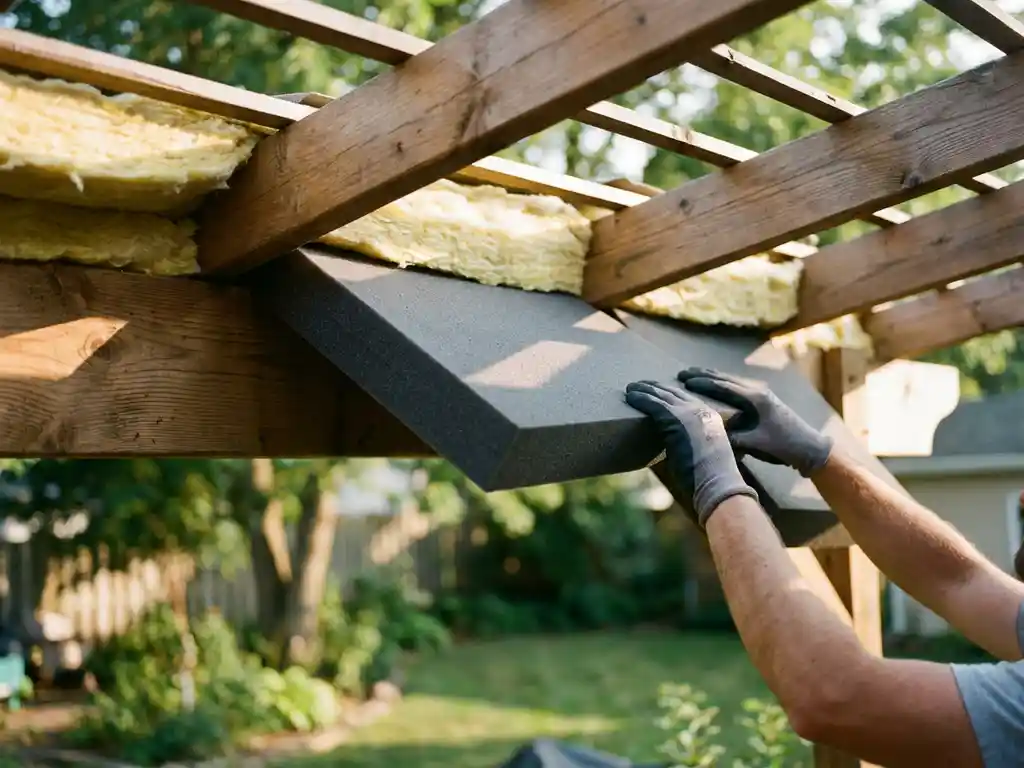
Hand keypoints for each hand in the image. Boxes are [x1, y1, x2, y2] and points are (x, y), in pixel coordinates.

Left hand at [625, 380, 757, 527]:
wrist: (717, 484)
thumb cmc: (710, 480)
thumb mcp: (706, 456)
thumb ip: (695, 446)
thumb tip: (680, 452)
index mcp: (712, 417)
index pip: (688, 398)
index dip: (671, 392)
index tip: (658, 389)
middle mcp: (701, 410)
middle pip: (674, 392)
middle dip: (656, 387)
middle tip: (640, 384)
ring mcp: (689, 413)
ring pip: (662, 395)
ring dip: (644, 390)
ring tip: (630, 388)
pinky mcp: (676, 419)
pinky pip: (654, 404)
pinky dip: (640, 399)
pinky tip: (630, 397)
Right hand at [677, 367, 833, 476]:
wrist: (809, 446)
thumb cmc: (784, 446)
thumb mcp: (756, 444)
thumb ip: (733, 438)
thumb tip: (709, 434)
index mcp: (755, 399)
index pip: (723, 386)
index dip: (702, 383)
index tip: (683, 380)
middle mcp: (758, 391)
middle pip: (725, 378)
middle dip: (702, 375)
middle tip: (682, 372)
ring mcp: (761, 394)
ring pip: (731, 380)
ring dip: (711, 377)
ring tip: (692, 374)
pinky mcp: (763, 399)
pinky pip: (737, 387)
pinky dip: (722, 383)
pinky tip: (714, 385)